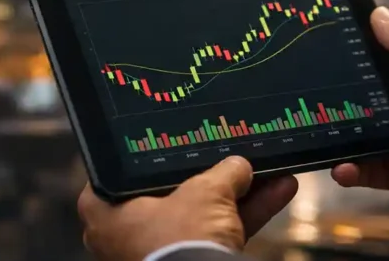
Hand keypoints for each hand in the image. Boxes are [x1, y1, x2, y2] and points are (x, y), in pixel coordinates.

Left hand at [78, 156, 297, 260]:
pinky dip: (247, 216)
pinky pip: (217, 233)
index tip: (178, 140)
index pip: (127, 167)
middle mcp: (125, 231)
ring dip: (241, 193)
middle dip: (214, 174)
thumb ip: (223, 172)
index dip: (155, 151)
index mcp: (107, 209)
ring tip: (271, 168)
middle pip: (174, 190)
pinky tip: (280, 190)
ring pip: (202, 212)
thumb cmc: (180, 242)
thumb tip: (239, 165)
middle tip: (233, 154)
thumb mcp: (204, 193)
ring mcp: (158, 250)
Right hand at [332, 7, 388, 218]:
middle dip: (335, 100)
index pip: (376, 64)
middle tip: (303, 95)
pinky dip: (349, 171)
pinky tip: (339, 167)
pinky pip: (365, 170)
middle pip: (360, 101)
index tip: (320, 48)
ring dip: (337, 137)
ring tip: (311, 134)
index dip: (351, 58)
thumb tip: (377, 13)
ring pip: (357, 136)